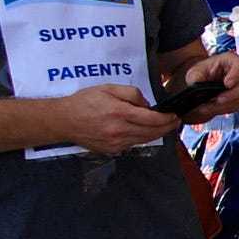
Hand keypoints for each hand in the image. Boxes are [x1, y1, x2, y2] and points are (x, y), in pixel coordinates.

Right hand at [56, 83, 174, 155]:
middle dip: (168, 128)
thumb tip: (147, 105)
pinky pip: (133, 144)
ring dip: (158, 134)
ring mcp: (115, 143)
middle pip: (152, 132)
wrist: (63, 120)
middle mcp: (119, 130)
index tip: (175, 115)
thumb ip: (132, 94)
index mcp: (119, 113)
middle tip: (176, 122)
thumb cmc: (85, 102)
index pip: (152, 119)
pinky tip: (146, 132)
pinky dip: (143, 138)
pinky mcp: (111, 150)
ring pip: (145, 140)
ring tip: (166, 127)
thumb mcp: (108, 88)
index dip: (167, 118)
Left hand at [174, 50, 238, 123]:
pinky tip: (214, 108)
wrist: (204, 84)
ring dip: (227, 104)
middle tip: (219, 99)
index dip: (235, 75)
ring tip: (211, 105)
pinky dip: (226, 109)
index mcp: (231, 60)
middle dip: (232, 94)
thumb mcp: (195, 72)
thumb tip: (197, 84)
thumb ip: (196, 77)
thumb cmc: (203, 74)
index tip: (227, 84)